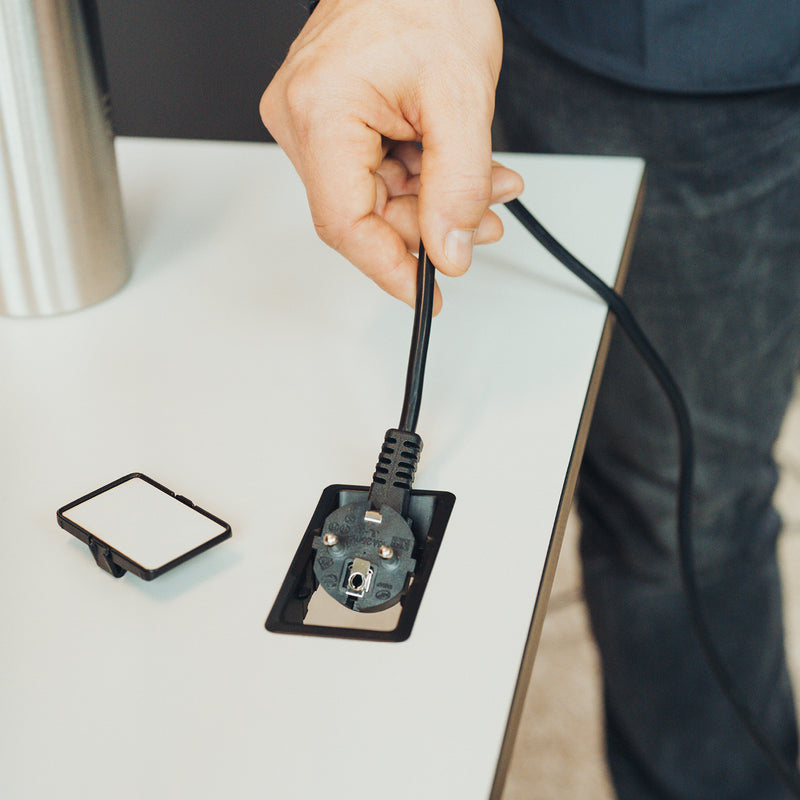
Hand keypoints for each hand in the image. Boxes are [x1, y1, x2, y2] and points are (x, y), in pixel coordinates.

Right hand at [260, 0, 522, 311]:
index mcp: (319, 112)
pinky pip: (374, 172)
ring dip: (434, 199)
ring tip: (485, 183)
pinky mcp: (329, 119)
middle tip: (483, 220)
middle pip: (362, 214)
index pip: (344, 223)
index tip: (427, 294)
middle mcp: (300, 119)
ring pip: (374, 197)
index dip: (390, 268)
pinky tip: (459, 166)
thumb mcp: (462, 98)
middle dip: (432, 224)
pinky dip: (422, 177)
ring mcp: (311, 121)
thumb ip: (457, 186)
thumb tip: (447, 253)